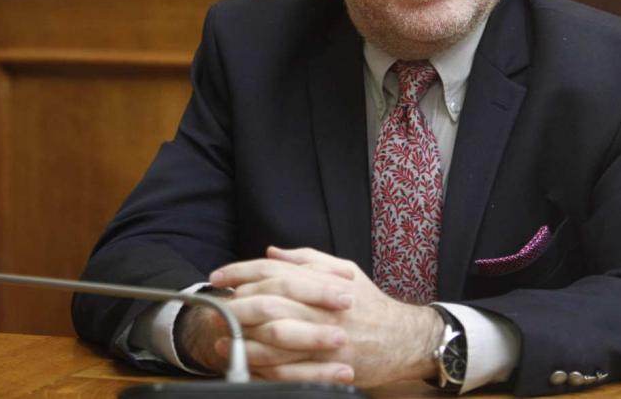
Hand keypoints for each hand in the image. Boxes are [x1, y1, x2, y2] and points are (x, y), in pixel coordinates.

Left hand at [194, 246, 443, 386]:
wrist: (405, 339)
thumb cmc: (371, 304)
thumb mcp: (345, 270)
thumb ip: (307, 259)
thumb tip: (271, 252)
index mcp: (325, 282)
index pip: (276, 271)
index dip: (243, 272)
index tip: (220, 277)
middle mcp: (324, 309)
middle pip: (271, 302)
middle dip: (237, 304)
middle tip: (215, 307)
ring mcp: (326, 340)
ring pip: (276, 338)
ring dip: (244, 338)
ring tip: (219, 337)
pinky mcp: (328, 367)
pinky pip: (290, 370)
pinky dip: (264, 367)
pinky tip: (245, 363)